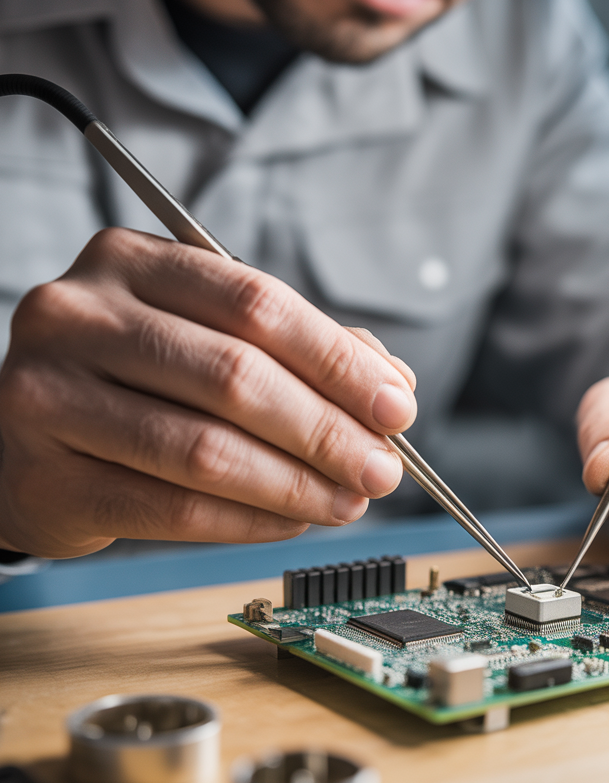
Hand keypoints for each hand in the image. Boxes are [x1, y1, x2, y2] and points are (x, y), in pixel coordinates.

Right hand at [0, 228, 416, 557]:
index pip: (257, 304)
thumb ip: (301, 348)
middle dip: (328, 431)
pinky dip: (249, 520)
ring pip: (205, 449)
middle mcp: (78, 316)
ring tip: (349, 501)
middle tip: (382, 468)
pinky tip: (292, 521)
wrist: (27, 438)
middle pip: (235, 377)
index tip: (397, 406)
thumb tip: (393, 384)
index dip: (339, 361)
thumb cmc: (136, 379)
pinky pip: (171, 508)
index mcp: (131, 262)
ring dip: (297, 484)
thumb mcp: (210, 336)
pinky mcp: (44, 477)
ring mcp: (48, 396)